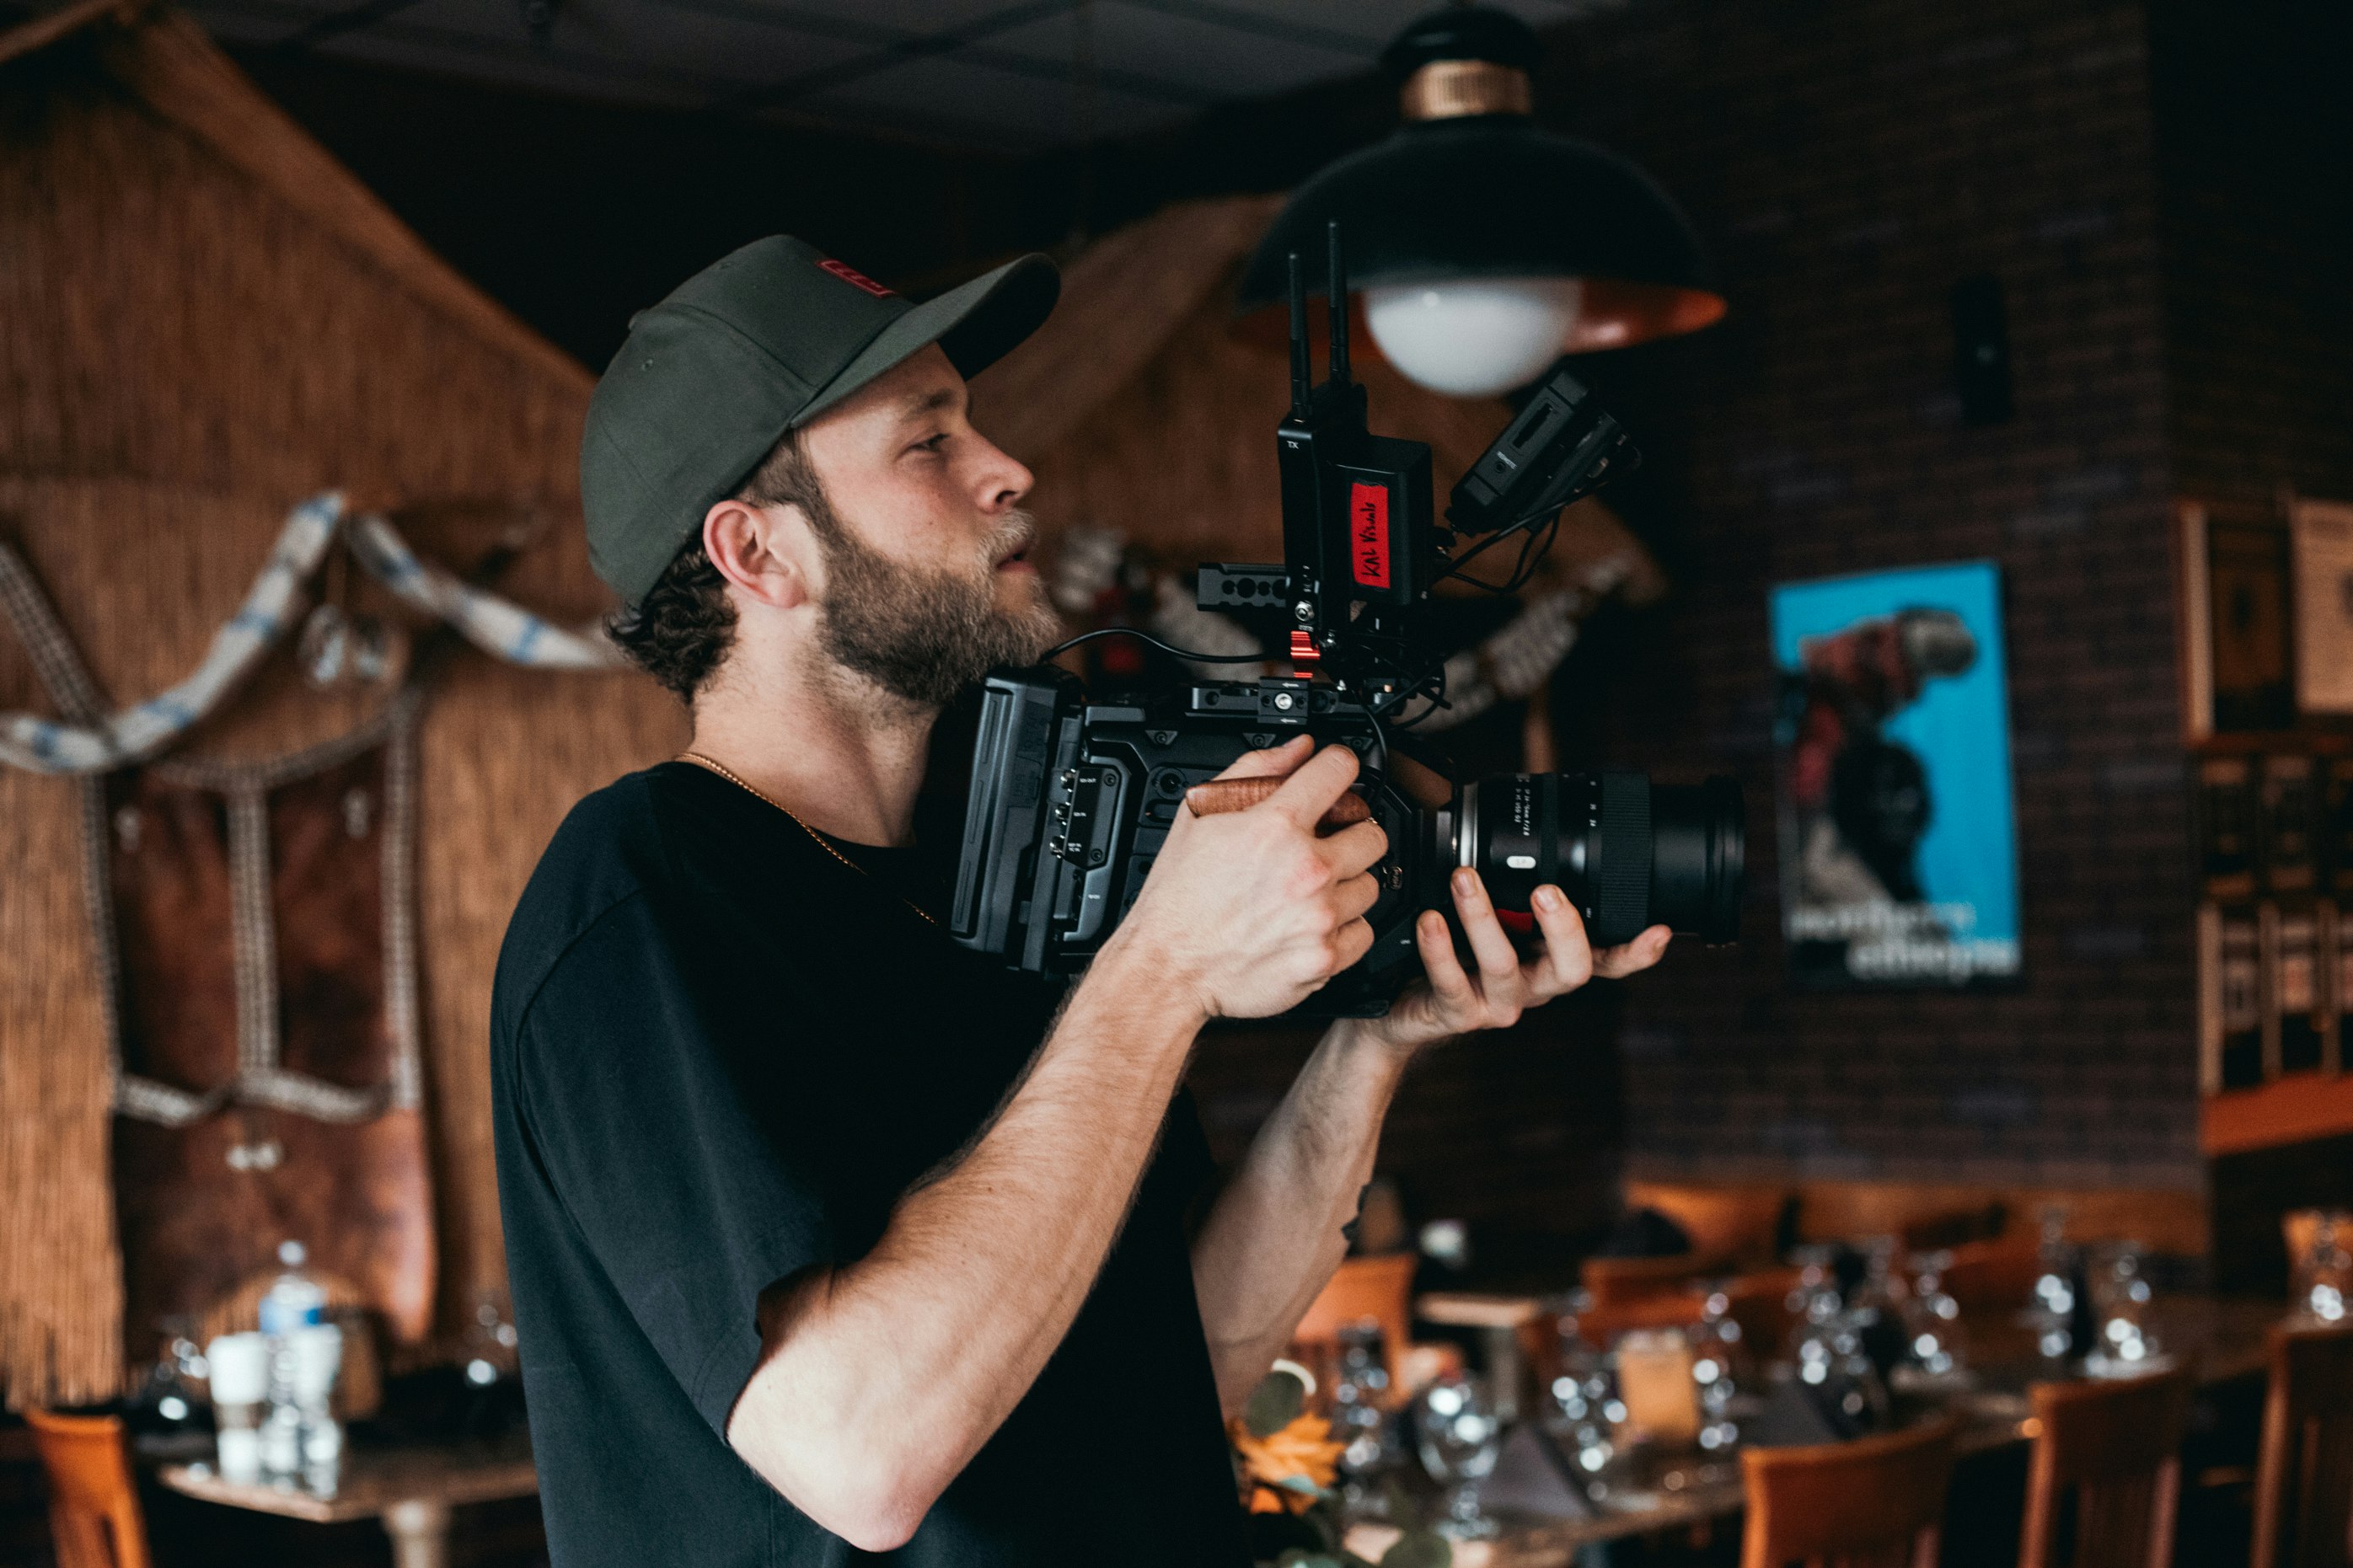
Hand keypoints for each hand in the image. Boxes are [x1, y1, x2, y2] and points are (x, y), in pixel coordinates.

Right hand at [1109, 737, 1388, 1020]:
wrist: (1169, 967)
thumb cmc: (1179, 898)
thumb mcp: (1199, 817)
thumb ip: (1253, 772)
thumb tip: (1298, 749)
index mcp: (1275, 826)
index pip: (1339, 770)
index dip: (1338, 767)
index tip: (1335, 777)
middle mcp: (1306, 869)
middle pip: (1371, 833)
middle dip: (1350, 835)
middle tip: (1325, 845)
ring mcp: (1320, 916)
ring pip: (1370, 885)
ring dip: (1347, 885)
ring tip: (1311, 891)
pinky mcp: (1325, 957)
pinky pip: (1364, 931)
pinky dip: (1344, 929)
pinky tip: (1313, 923)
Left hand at [1360, 868, 1669, 1055]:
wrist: (1405, 1006)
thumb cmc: (1455, 952)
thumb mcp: (1492, 919)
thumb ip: (1514, 886)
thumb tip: (1522, 822)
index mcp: (1549, 959)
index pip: (1605, 959)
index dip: (1636, 951)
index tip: (1659, 929)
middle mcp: (1532, 985)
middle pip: (1571, 970)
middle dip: (1564, 927)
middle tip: (1546, 889)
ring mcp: (1497, 1003)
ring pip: (1503, 967)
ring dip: (1483, 917)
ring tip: (1464, 879)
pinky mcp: (1456, 1013)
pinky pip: (1451, 983)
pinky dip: (1439, 949)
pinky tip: (1430, 919)